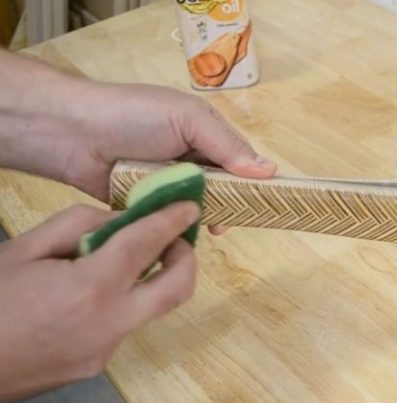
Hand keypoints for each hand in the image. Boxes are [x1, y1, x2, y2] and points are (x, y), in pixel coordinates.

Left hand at [0, 50, 275, 234]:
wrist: (71, 135)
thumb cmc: (133, 116)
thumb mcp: (188, 119)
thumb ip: (227, 145)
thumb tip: (269, 170)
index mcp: (203, 133)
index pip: (239, 159)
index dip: (253, 179)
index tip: (266, 200)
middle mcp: (188, 159)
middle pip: (222, 187)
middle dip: (231, 203)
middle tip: (232, 218)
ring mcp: (167, 183)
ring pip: (198, 206)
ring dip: (207, 217)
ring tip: (212, 228)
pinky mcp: (147, 205)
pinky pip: (171, 219)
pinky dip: (179, 226)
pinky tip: (187, 235)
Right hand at [0, 202, 198, 402]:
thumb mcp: (24, 248)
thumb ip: (79, 224)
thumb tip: (120, 220)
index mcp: (89, 289)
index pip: (146, 247)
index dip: (171, 222)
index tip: (189, 207)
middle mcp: (109, 324)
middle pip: (177, 290)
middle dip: (187, 258)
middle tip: (174, 238)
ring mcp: (106, 351)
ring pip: (151, 309)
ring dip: (152, 281)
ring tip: (129, 260)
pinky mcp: (96, 366)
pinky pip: (122, 326)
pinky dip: (120, 302)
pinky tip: (91, 292)